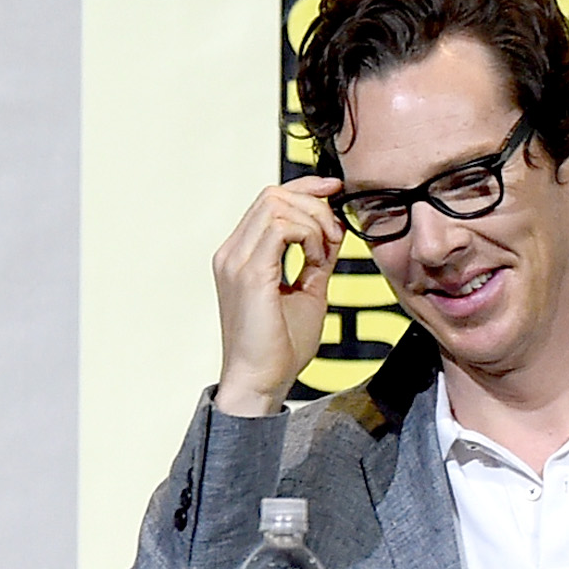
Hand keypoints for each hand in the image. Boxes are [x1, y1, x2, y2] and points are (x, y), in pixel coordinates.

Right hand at [212, 178, 344, 415]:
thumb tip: (336, 230)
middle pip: (273, 194)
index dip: (305, 188)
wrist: (262, 380)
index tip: (335, 191)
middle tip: (335, 236)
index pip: (269, 199)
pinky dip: (309, 237)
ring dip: (314, 223)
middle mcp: (232, 252)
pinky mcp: (248, 273)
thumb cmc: (283, 344)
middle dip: (315, 205)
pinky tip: (317, 262)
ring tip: (326, 254)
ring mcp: (236, 260)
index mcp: (241, 254)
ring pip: (276, 204)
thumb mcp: (309, 290)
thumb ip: (318, 258)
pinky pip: (282, 228)